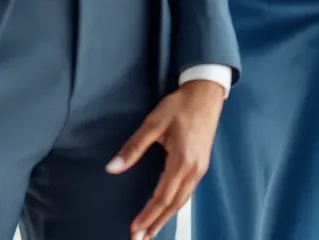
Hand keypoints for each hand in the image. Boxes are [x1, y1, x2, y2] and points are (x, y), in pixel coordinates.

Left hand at [107, 80, 225, 238]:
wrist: (206, 93)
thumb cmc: (179, 106)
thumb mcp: (153, 123)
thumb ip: (133, 147)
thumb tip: (112, 168)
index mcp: (181, 162)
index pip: (162, 197)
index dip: (147, 215)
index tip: (134, 229)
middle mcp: (193, 171)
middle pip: (173, 205)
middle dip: (156, 224)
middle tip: (140, 239)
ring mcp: (200, 169)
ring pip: (182, 201)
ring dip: (166, 217)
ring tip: (151, 231)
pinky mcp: (201, 165)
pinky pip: (187, 193)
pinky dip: (175, 206)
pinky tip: (167, 209)